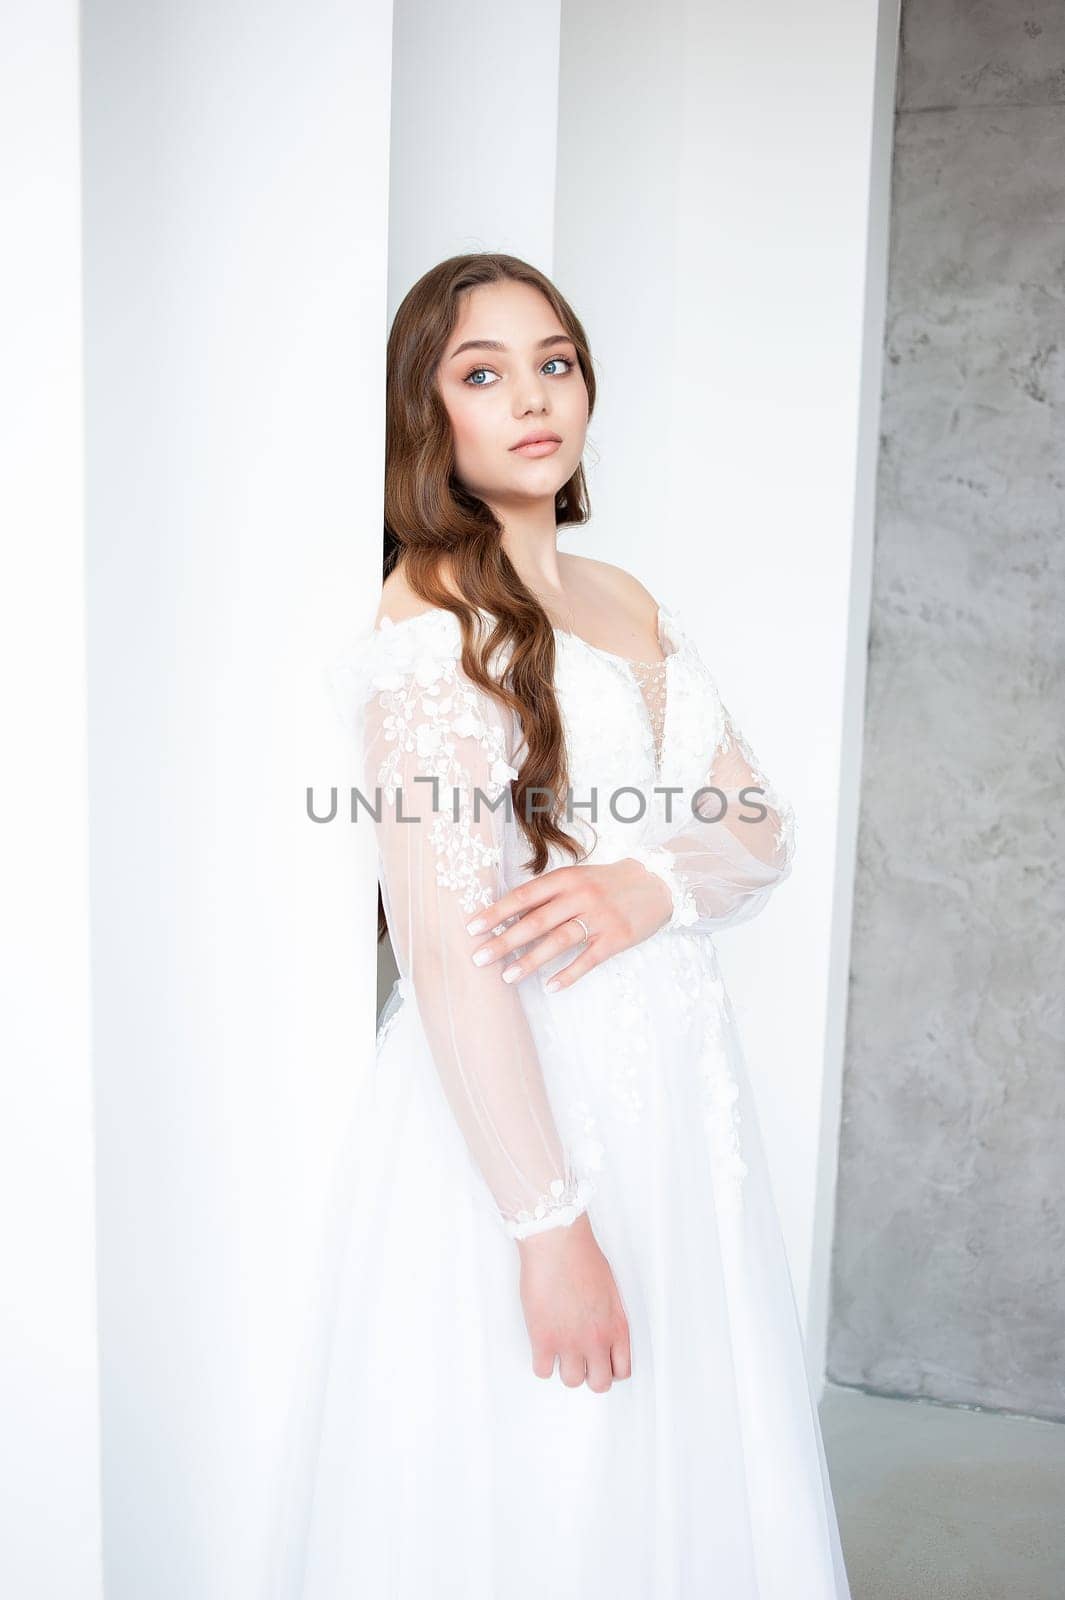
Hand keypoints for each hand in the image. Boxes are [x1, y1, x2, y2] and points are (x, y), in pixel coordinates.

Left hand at [464, 858, 671, 992]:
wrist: (658, 882)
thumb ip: (547, 895)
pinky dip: (568, 974)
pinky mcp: (617, 938)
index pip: (524, 895)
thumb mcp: (577, 878)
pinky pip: (588, 959)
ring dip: (530, 960)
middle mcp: (581, 895)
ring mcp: (600, 917)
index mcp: (566, 878)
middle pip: (536, 921)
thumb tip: (508, 914)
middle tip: (479, 957)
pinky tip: (550, 987)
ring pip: (559, 941)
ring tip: (507, 976)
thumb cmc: (608, 882)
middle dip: (505, 940)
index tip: (472, 928)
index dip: (497, 912)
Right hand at [517, 1212, 631, 1391]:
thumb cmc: (582, 1257)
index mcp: (617, 1327)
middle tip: (580, 1361)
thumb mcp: (610, 1291)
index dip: (610, 1370)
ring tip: (559, 1349)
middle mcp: (597, 1340)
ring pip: (571, 1381)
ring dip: (564, 1368)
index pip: (623, 1371)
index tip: (600, 1363)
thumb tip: (602, 1332)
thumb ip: (609, 1318)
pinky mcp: (544, 1340)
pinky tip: (542, 1347)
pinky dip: (542, 1363)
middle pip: (599, 1384)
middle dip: (590, 1375)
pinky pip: (543, 1371)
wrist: (558, 1243)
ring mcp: (570, 1343)